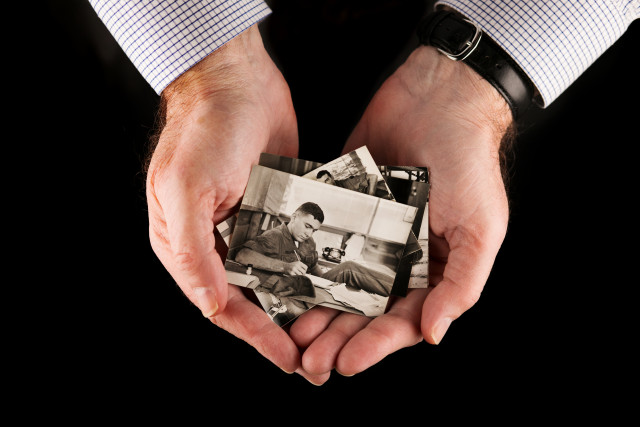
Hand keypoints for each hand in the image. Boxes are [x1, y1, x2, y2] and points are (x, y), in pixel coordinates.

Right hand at [145, 25, 321, 379]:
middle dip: (280, 330)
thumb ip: (193, 253)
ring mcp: (249, 224)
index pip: (222, 305)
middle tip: (314, 360)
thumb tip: (211, 306)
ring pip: (276, 276)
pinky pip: (295, 245)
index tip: (287, 360)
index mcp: (187, 245)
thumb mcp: (185, 191)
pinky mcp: (277, 207)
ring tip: (331, 331)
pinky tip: (334, 284)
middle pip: (251, 298)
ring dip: (300, 303)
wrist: (237, 80)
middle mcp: (217, 241)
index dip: (255, 336)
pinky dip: (311, 266)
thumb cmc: (203, 130)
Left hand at [289, 46, 512, 376]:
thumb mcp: (480, 228)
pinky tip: (283, 282)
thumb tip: (434, 335)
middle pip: (364, 310)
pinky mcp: (343, 208)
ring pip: (337, 283)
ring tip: (293, 332)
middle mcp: (398, 258)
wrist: (438, 98)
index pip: (401, 320)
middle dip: (338, 337)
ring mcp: (368, 234)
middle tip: (310, 361)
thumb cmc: (468, 162)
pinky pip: (321, 242)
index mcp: (432, 270)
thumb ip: (462, 284)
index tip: (345, 363)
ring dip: (316, 310)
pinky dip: (303, 263)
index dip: (375, 345)